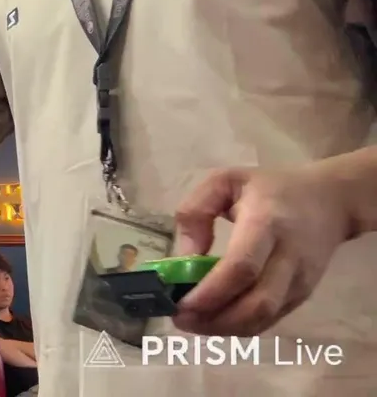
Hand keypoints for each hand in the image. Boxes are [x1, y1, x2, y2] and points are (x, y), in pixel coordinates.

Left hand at [171, 163, 348, 335]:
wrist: (330, 201)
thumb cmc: (270, 188)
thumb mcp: (225, 180)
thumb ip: (196, 210)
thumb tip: (185, 255)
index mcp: (267, 223)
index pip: (243, 266)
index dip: (211, 291)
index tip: (181, 302)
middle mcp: (288, 257)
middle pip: (256, 303)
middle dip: (215, 319)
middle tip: (180, 319)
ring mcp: (299, 280)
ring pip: (264, 318)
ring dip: (225, 328)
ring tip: (192, 323)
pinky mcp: (303, 294)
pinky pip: (270, 319)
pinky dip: (240, 327)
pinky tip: (215, 320)